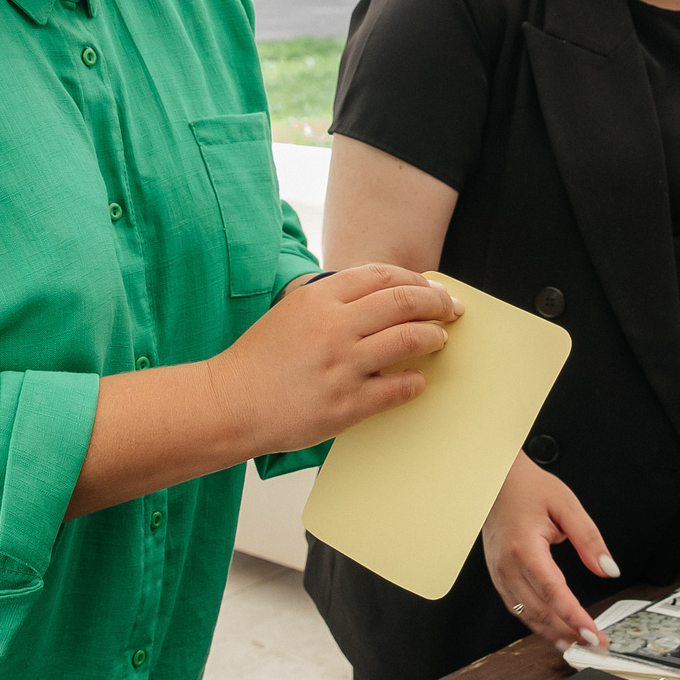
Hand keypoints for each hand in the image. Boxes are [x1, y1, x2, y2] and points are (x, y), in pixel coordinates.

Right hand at [206, 264, 459, 453]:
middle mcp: (333, 326)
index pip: (382, 276)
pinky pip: (397, 388)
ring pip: (408, 340)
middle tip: (452, 309)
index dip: (416, 280)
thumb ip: (331, 300)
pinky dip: (415, 381)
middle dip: (437, 303)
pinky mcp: (346, 404)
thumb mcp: (290, 311)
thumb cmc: (257, 360)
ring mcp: (342, 366)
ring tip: (439, 339)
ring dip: (432, 337)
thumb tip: (380, 297)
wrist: (228, 404)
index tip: (432, 289)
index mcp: (318, 298)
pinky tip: (418, 379)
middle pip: (403, 302)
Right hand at [480, 453, 616, 648]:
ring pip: (526, 615)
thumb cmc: (528, 488)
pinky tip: (553, 629)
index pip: (553, 592)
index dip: (574, 617)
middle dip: (569, 632)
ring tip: (577, 644)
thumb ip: (589, 539)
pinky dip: (536, 623)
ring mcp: (498, 572)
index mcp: (525, 547)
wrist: (496, 479)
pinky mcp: (497, 575)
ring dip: (552, 633)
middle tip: (595, 644)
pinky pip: (516, 607)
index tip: (593, 633)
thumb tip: (608, 569)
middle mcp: (507, 565)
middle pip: (540, 611)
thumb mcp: (567, 505)